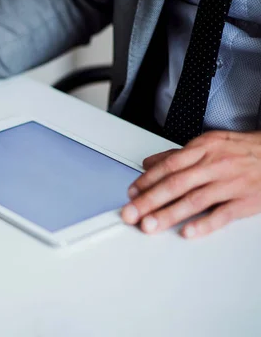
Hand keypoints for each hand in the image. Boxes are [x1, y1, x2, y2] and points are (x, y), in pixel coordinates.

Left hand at [121, 130, 260, 238]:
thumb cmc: (242, 150)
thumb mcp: (208, 144)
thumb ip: (176, 156)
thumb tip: (148, 164)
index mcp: (203, 149)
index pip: (168, 166)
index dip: (146, 181)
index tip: (131, 194)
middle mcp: (214, 165)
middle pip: (175, 184)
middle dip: (149, 201)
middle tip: (131, 214)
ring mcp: (230, 183)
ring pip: (194, 200)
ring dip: (168, 214)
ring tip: (150, 225)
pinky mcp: (246, 200)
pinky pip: (223, 214)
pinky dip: (204, 224)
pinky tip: (187, 232)